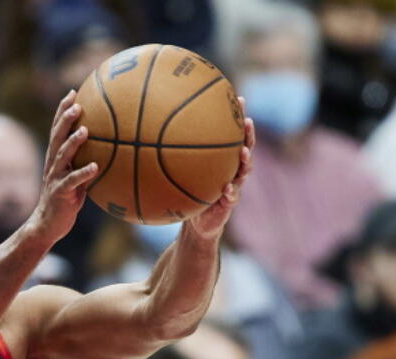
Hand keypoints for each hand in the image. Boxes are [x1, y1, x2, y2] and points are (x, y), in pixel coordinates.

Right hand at [25, 91, 99, 243]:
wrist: (48, 225)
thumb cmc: (66, 200)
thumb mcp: (76, 178)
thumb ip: (86, 162)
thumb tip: (112, 150)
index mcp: (55, 158)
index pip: (57, 129)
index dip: (63, 110)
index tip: (73, 92)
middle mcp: (53, 165)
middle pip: (57, 137)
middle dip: (65, 119)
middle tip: (76, 104)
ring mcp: (55, 178)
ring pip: (62, 156)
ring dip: (73, 142)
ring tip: (84, 130)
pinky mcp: (60, 193)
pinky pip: (72, 181)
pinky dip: (83, 173)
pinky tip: (95, 167)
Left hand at [185, 97, 253, 239]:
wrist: (196, 223)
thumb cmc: (186, 193)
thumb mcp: (178, 174)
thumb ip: (171, 157)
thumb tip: (147, 133)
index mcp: (222, 160)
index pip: (232, 134)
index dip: (237, 116)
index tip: (238, 98)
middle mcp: (231, 170)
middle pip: (245, 147)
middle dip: (248, 134)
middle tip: (246, 122)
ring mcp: (233, 186)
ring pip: (244, 171)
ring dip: (246, 161)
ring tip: (244, 152)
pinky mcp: (228, 205)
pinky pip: (232, 197)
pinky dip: (230, 192)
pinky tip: (227, 188)